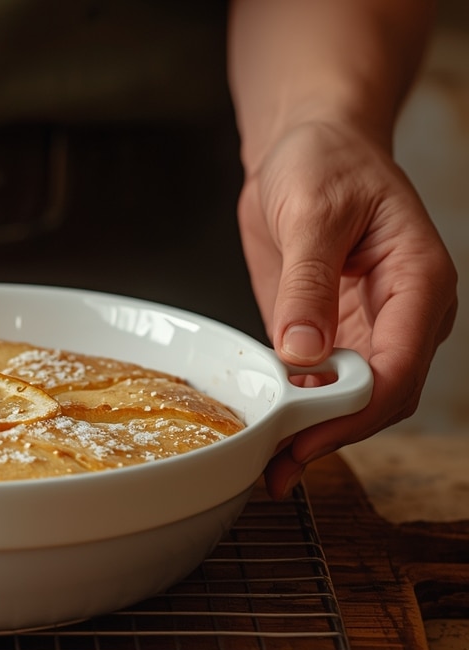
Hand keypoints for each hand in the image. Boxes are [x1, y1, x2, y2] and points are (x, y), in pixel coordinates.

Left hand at [238, 120, 457, 497]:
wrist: (306, 147)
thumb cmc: (325, 161)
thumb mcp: (312, 212)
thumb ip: (308, 282)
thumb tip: (303, 351)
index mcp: (418, 282)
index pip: (400, 365)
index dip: (355, 409)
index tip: (308, 435)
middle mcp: (401, 315)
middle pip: (381, 396)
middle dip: (334, 433)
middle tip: (279, 464)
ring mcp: (367, 329)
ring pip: (354, 400)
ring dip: (317, 433)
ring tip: (270, 464)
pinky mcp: (331, 335)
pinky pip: (322, 383)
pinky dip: (300, 409)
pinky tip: (271, 431)